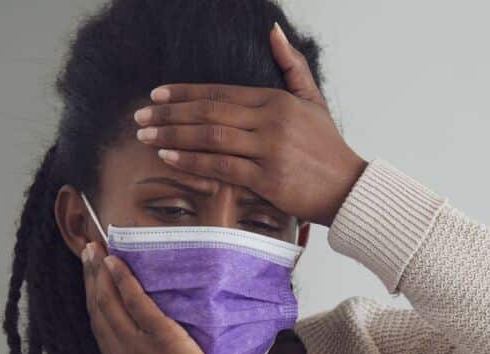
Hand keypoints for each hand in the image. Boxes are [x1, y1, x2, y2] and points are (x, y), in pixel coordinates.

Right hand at [80, 242, 239, 353]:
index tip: (89, 284)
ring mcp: (136, 347)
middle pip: (97, 312)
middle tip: (86, 255)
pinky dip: (123, 280)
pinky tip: (116, 262)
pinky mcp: (160, 337)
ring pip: (108, 303)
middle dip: (90, 281)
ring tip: (94, 251)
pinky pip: (136, 301)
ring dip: (100, 274)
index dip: (92, 304)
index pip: (100, 331)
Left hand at [132, 22, 368, 226]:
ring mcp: (269, 150)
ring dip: (173, 136)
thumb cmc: (328, 148)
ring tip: (145, 136)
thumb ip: (292, 65)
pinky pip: (221, 168)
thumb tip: (273, 30)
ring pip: (210, 137)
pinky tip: (169, 158)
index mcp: (276, 100)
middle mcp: (271, 122)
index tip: (156, 95)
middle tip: (140, 116)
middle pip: (208, 112)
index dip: (184, 93)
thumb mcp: (312, 100)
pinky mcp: (268, 179)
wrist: (349, 188)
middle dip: (169, 114)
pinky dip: (192, 162)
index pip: (220, 92)